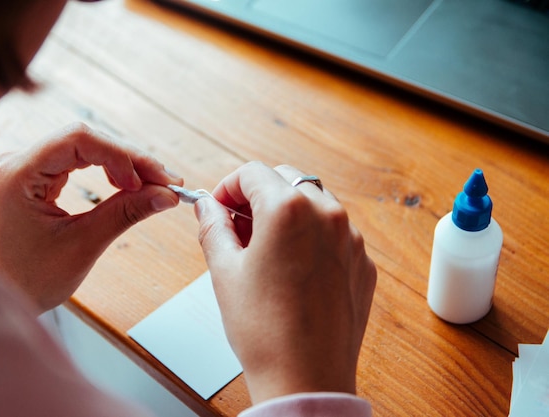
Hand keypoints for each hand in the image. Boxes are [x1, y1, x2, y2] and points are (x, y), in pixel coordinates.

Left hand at [0, 123, 182, 313]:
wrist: (3, 294)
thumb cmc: (29, 278)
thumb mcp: (83, 245)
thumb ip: (125, 213)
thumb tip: (166, 195)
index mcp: (17, 174)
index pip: (77, 140)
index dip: (120, 155)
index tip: (151, 181)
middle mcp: (17, 162)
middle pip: (85, 140)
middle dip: (130, 160)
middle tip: (167, 183)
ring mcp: (26, 166)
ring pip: (86, 148)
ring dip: (124, 164)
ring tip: (156, 185)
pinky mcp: (37, 175)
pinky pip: (80, 161)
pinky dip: (109, 171)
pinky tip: (130, 184)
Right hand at [194, 162, 375, 403]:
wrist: (306, 378)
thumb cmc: (264, 330)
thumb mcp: (224, 271)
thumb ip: (213, 227)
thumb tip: (207, 206)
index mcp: (288, 210)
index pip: (252, 173)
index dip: (228, 186)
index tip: (220, 207)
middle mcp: (327, 215)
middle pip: (286, 180)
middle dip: (258, 196)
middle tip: (238, 226)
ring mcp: (351, 238)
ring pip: (314, 203)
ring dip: (286, 213)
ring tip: (265, 249)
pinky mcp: (362, 262)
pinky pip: (335, 232)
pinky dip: (311, 237)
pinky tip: (293, 269)